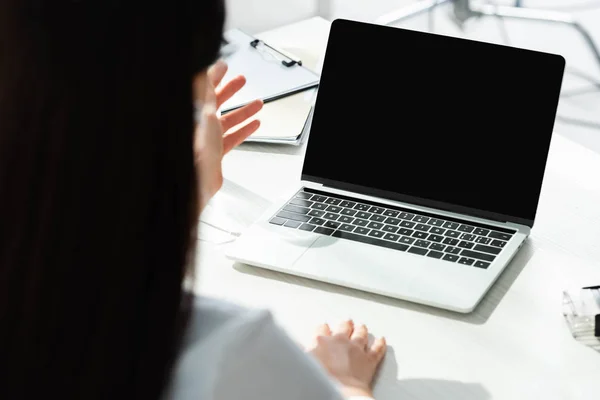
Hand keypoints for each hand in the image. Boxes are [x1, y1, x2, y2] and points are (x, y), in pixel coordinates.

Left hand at [194, 60, 262, 211]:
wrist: (198, 181)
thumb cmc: (196, 150)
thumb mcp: (205, 112)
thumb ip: (207, 90)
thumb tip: (209, 70)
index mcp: (193, 112)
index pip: (203, 88)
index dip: (215, 75)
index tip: (224, 66)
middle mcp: (198, 124)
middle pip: (216, 102)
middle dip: (231, 90)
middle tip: (241, 80)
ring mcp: (206, 138)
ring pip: (227, 120)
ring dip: (243, 111)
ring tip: (257, 104)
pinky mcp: (214, 152)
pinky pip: (231, 138)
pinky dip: (243, 130)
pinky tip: (253, 125)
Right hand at [307, 320, 386, 398]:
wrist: (340, 391)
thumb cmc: (321, 380)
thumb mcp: (303, 362)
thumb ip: (301, 351)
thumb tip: (295, 346)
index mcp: (321, 341)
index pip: (322, 329)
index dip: (323, 328)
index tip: (324, 326)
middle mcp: (340, 340)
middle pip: (344, 327)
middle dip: (345, 324)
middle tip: (346, 322)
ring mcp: (356, 348)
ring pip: (361, 334)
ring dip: (361, 329)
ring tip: (362, 326)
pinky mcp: (369, 359)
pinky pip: (377, 349)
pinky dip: (380, 344)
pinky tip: (381, 340)